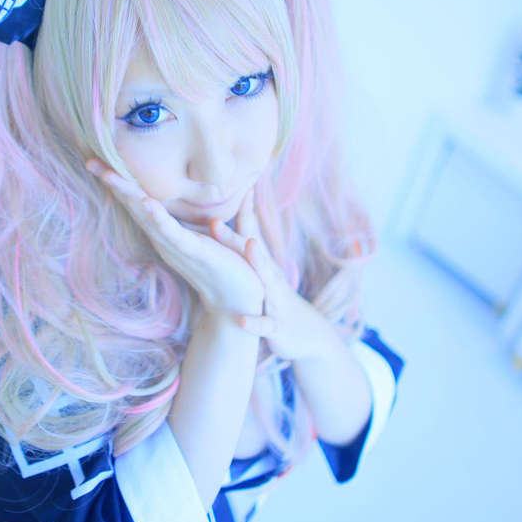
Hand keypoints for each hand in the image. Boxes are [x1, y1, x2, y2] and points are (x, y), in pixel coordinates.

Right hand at [85, 158, 263, 316]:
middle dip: (114, 183)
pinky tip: (146, 202)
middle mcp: (165, 238)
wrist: (240, 300)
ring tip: (109, 175)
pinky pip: (171, 232)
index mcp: (168, 231)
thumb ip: (209, 215)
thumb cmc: (230, 266)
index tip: (102, 162)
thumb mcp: (216, 234)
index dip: (122, 182)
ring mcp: (176, 245)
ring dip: (128, 194)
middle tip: (90, 162)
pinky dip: (157, 217)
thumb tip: (223, 188)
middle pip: (134, 205)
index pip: (140, 201)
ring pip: (146, 215)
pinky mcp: (192, 252)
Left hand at [208, 190, 342, 361]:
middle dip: (235, 237)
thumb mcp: (262, 275)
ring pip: (266, 281)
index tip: (236, 185)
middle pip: (253, 253)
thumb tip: (220, 225)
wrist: (306, 336)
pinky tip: (241, 319)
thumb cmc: (276, 300)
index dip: (243, 212)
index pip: (251, 234)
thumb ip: (244, 251)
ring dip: (259, 263)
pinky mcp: (277, 326)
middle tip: (215, 220)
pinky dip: (254, 322)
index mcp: (263, 266)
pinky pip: (265, 324)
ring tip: (250, 246)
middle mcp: (270, 278)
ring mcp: (275, 300)